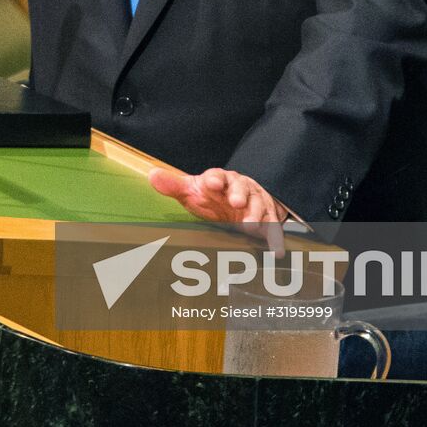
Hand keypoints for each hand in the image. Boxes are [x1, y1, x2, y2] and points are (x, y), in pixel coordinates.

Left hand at [149, 166, 287, 254]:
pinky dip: (275, 239)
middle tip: (236, 202)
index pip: (216, 175)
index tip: (211, 183)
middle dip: (239, 195)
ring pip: (258, 207)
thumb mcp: (193, 191)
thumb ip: (174, 186)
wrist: (241, 201)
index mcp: (220, 180)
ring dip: (256, 216)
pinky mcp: (268, 219)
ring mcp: (255, 203)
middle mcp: (240, 188)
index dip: (214, 179)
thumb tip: (152, 175)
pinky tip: (274, 251)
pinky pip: (273, 229)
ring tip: (251, 227)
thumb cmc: (212, 197)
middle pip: (241, 188)